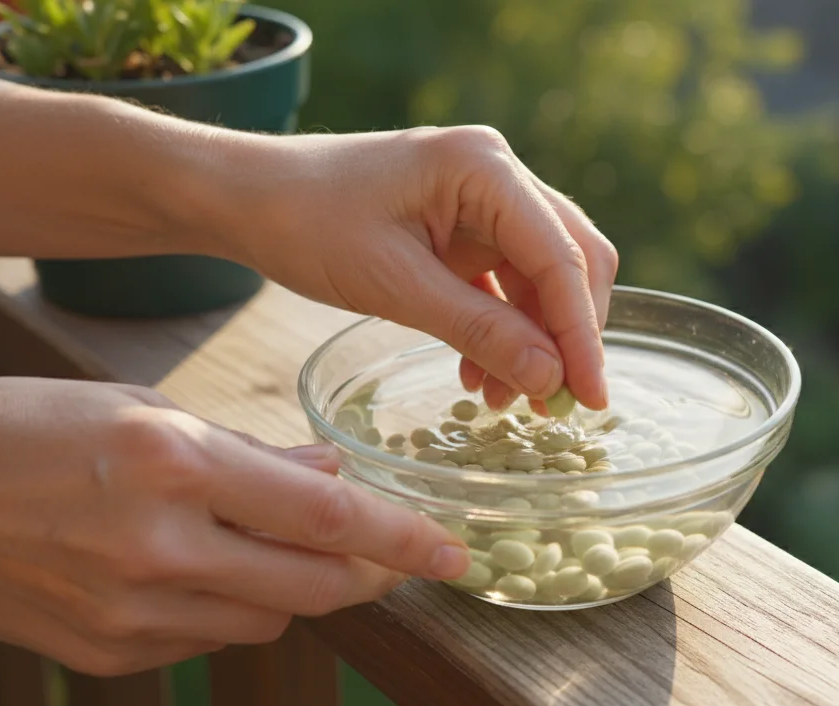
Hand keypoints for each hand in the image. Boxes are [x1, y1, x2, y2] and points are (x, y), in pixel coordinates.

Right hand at [0, 378, 469, 675]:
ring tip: (283, 547)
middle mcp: (158, 547)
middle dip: (366, 574)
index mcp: (172, 464)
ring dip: (296, 587)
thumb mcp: (140, 409)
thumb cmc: (22, 428)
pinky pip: (209, 640)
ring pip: (267, 620)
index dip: (400, 538)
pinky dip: (233, 608)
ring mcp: (132, 612)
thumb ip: (248, 452)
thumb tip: (330, 474)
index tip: (450, 553)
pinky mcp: (110, 654)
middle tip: (394, 558)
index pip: (323, 515)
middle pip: (311, 586)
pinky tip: (209, 570)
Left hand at [219, 125, 617, 411]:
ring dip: (534, 341)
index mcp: (485, 167)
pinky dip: (502, 331)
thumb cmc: (308, 223)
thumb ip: (478, 329)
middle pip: (570, 261)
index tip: (590, 396)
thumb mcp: (394, 285)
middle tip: (556, 405)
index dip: (582, 333)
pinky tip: (480, 375)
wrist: (248, 199)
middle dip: (567, 335)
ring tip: (505, 401)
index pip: (560, 257)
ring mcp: (483, 202)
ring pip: (541, 279)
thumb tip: (549, 377)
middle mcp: (497, 176)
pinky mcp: (464, 229)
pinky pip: (505, 285)